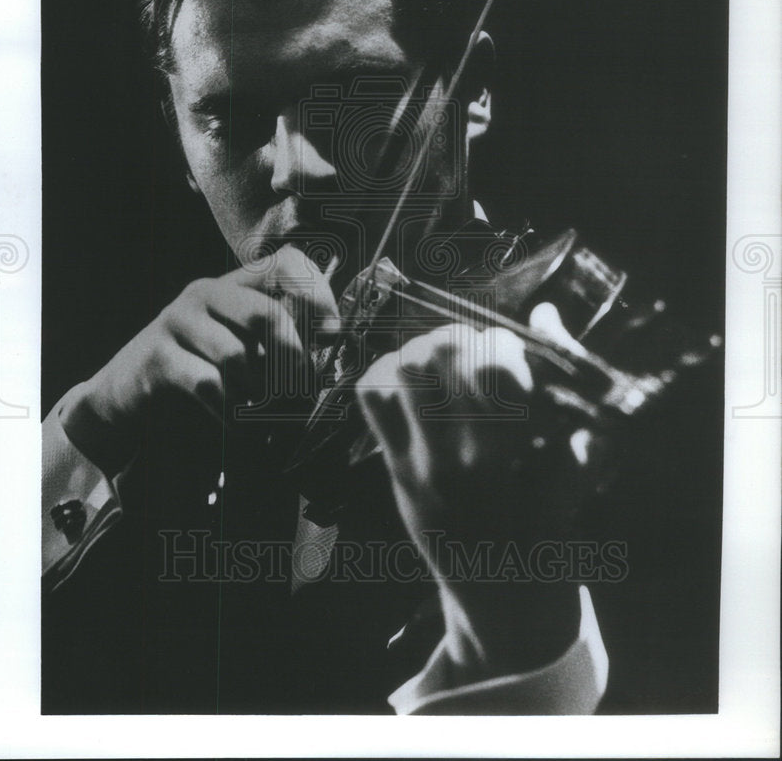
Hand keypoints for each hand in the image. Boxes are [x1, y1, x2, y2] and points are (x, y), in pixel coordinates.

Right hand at [61, 245, 339, 476]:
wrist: (128, 395)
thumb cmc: (198, 370)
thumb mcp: (241, 346)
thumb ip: (278, 339)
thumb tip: (330, 342)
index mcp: (235, 285)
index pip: (286, 263)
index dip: (316, 293)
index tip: (330, 333)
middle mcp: (206, 294)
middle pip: (267, 314)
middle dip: (292, 361)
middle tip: (300, 391)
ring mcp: (178, 321)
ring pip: (238, 356)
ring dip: (258, 394)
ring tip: (262, 412)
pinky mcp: (157, 357)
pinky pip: (209, 385)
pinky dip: (231, 414)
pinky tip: (236, 426)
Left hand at [357, 309, 584, 679]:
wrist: (498, 615)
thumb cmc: (543, 557)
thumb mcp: (570, 497)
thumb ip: (580, 439)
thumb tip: (580, 377)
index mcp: (497, 464)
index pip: (492, 371)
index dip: (507, 346)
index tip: (516, 354)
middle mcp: (447, 458)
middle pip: (436, 356)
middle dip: (462, 338)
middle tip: (478, 352)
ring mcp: (412, 463)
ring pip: (399, 371)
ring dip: (425, 352)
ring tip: (448, 365)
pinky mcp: (393, 471)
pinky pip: (372, 402)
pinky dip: (389, 376)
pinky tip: (418, 388)